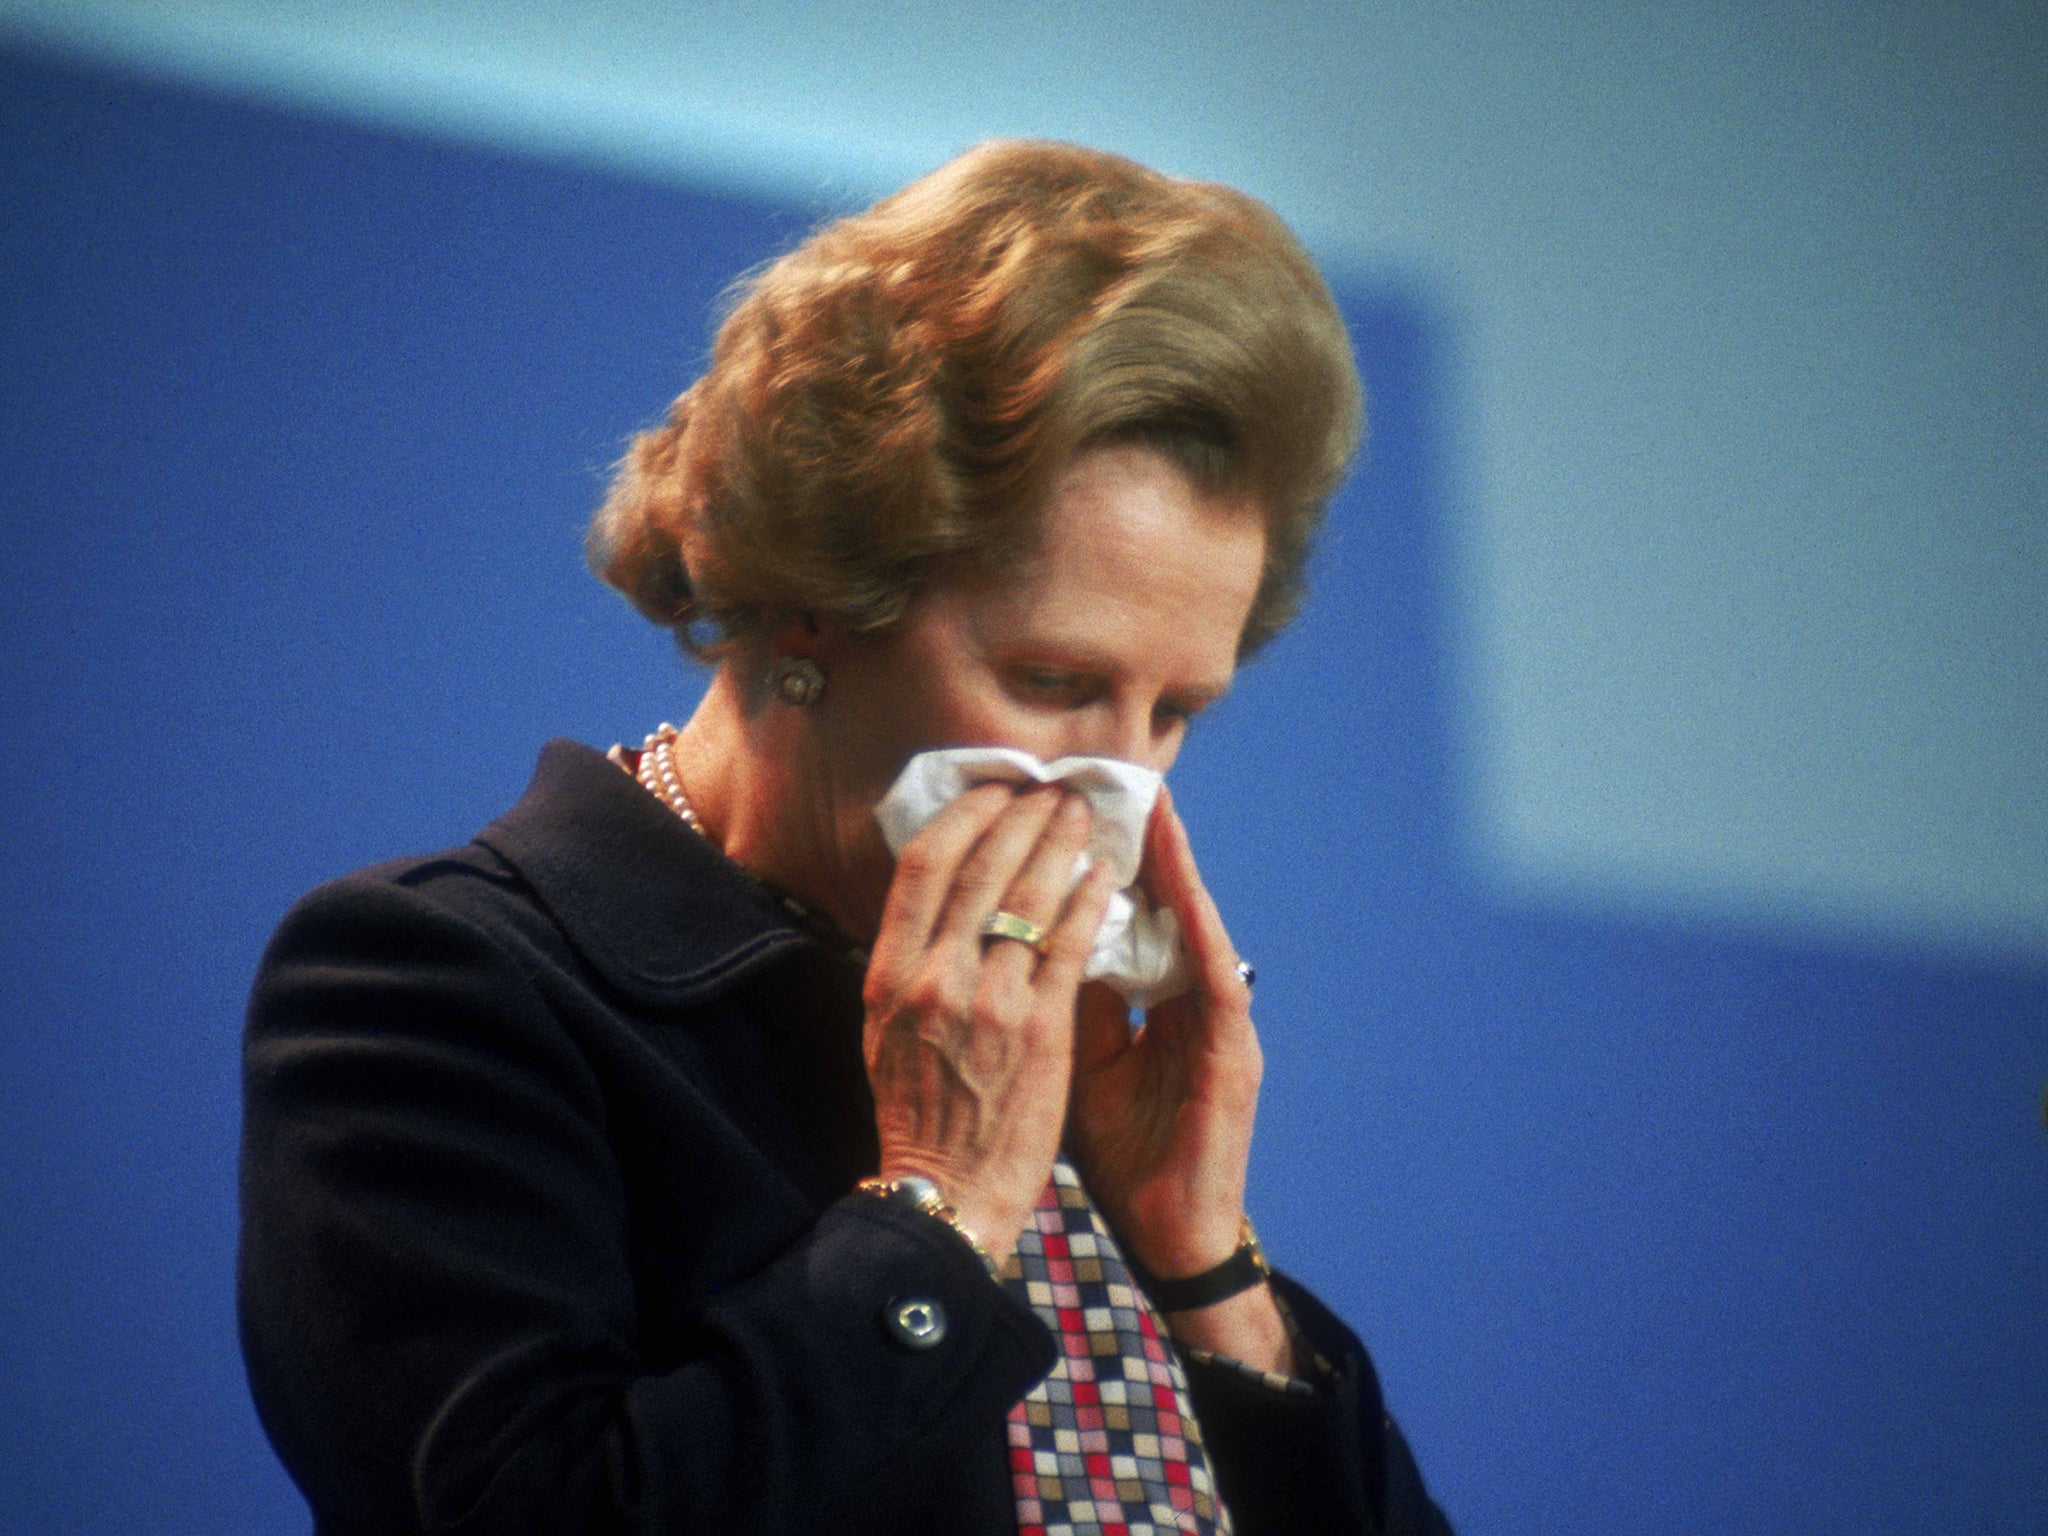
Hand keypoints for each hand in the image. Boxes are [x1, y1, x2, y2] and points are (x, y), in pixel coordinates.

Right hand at [862, 783, 1117, 1265]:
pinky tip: (1106, 876)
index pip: (924, 865)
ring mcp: (989, 1000)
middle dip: (1022, 815)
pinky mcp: (1042, 1028)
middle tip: (1051, 789)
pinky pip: (1069, 943)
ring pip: (1030, 894)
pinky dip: (1088, 900)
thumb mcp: (886, 1030)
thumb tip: (937, 901)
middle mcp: (933, 977)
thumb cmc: (919, 1114)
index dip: (964, 815)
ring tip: (1083, 816)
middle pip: (981, 864)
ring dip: (1061, 843)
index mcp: (889, 973)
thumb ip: (910, 966)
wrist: (947, 1195)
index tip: (993, 790)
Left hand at [1067, 787, 1293, 1368]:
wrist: (1170, 1233)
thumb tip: (1023, 936)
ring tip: (1160, 813)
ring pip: (1198, 931)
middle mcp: (1192, 1005)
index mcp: (1154, 1004)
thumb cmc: (1125, 1151)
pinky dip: (1202, 940)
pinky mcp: (1236, 1060)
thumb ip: (1065, 999)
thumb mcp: (1080, 1063)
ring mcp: (1220, 1029)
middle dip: (1147, 846)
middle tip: (1122, 781)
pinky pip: (1218, 987)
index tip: (1076, 808)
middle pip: (1168, 910)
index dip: (1107, 864)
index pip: (1130, 918)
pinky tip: (1186, 900)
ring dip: (1181, 873)